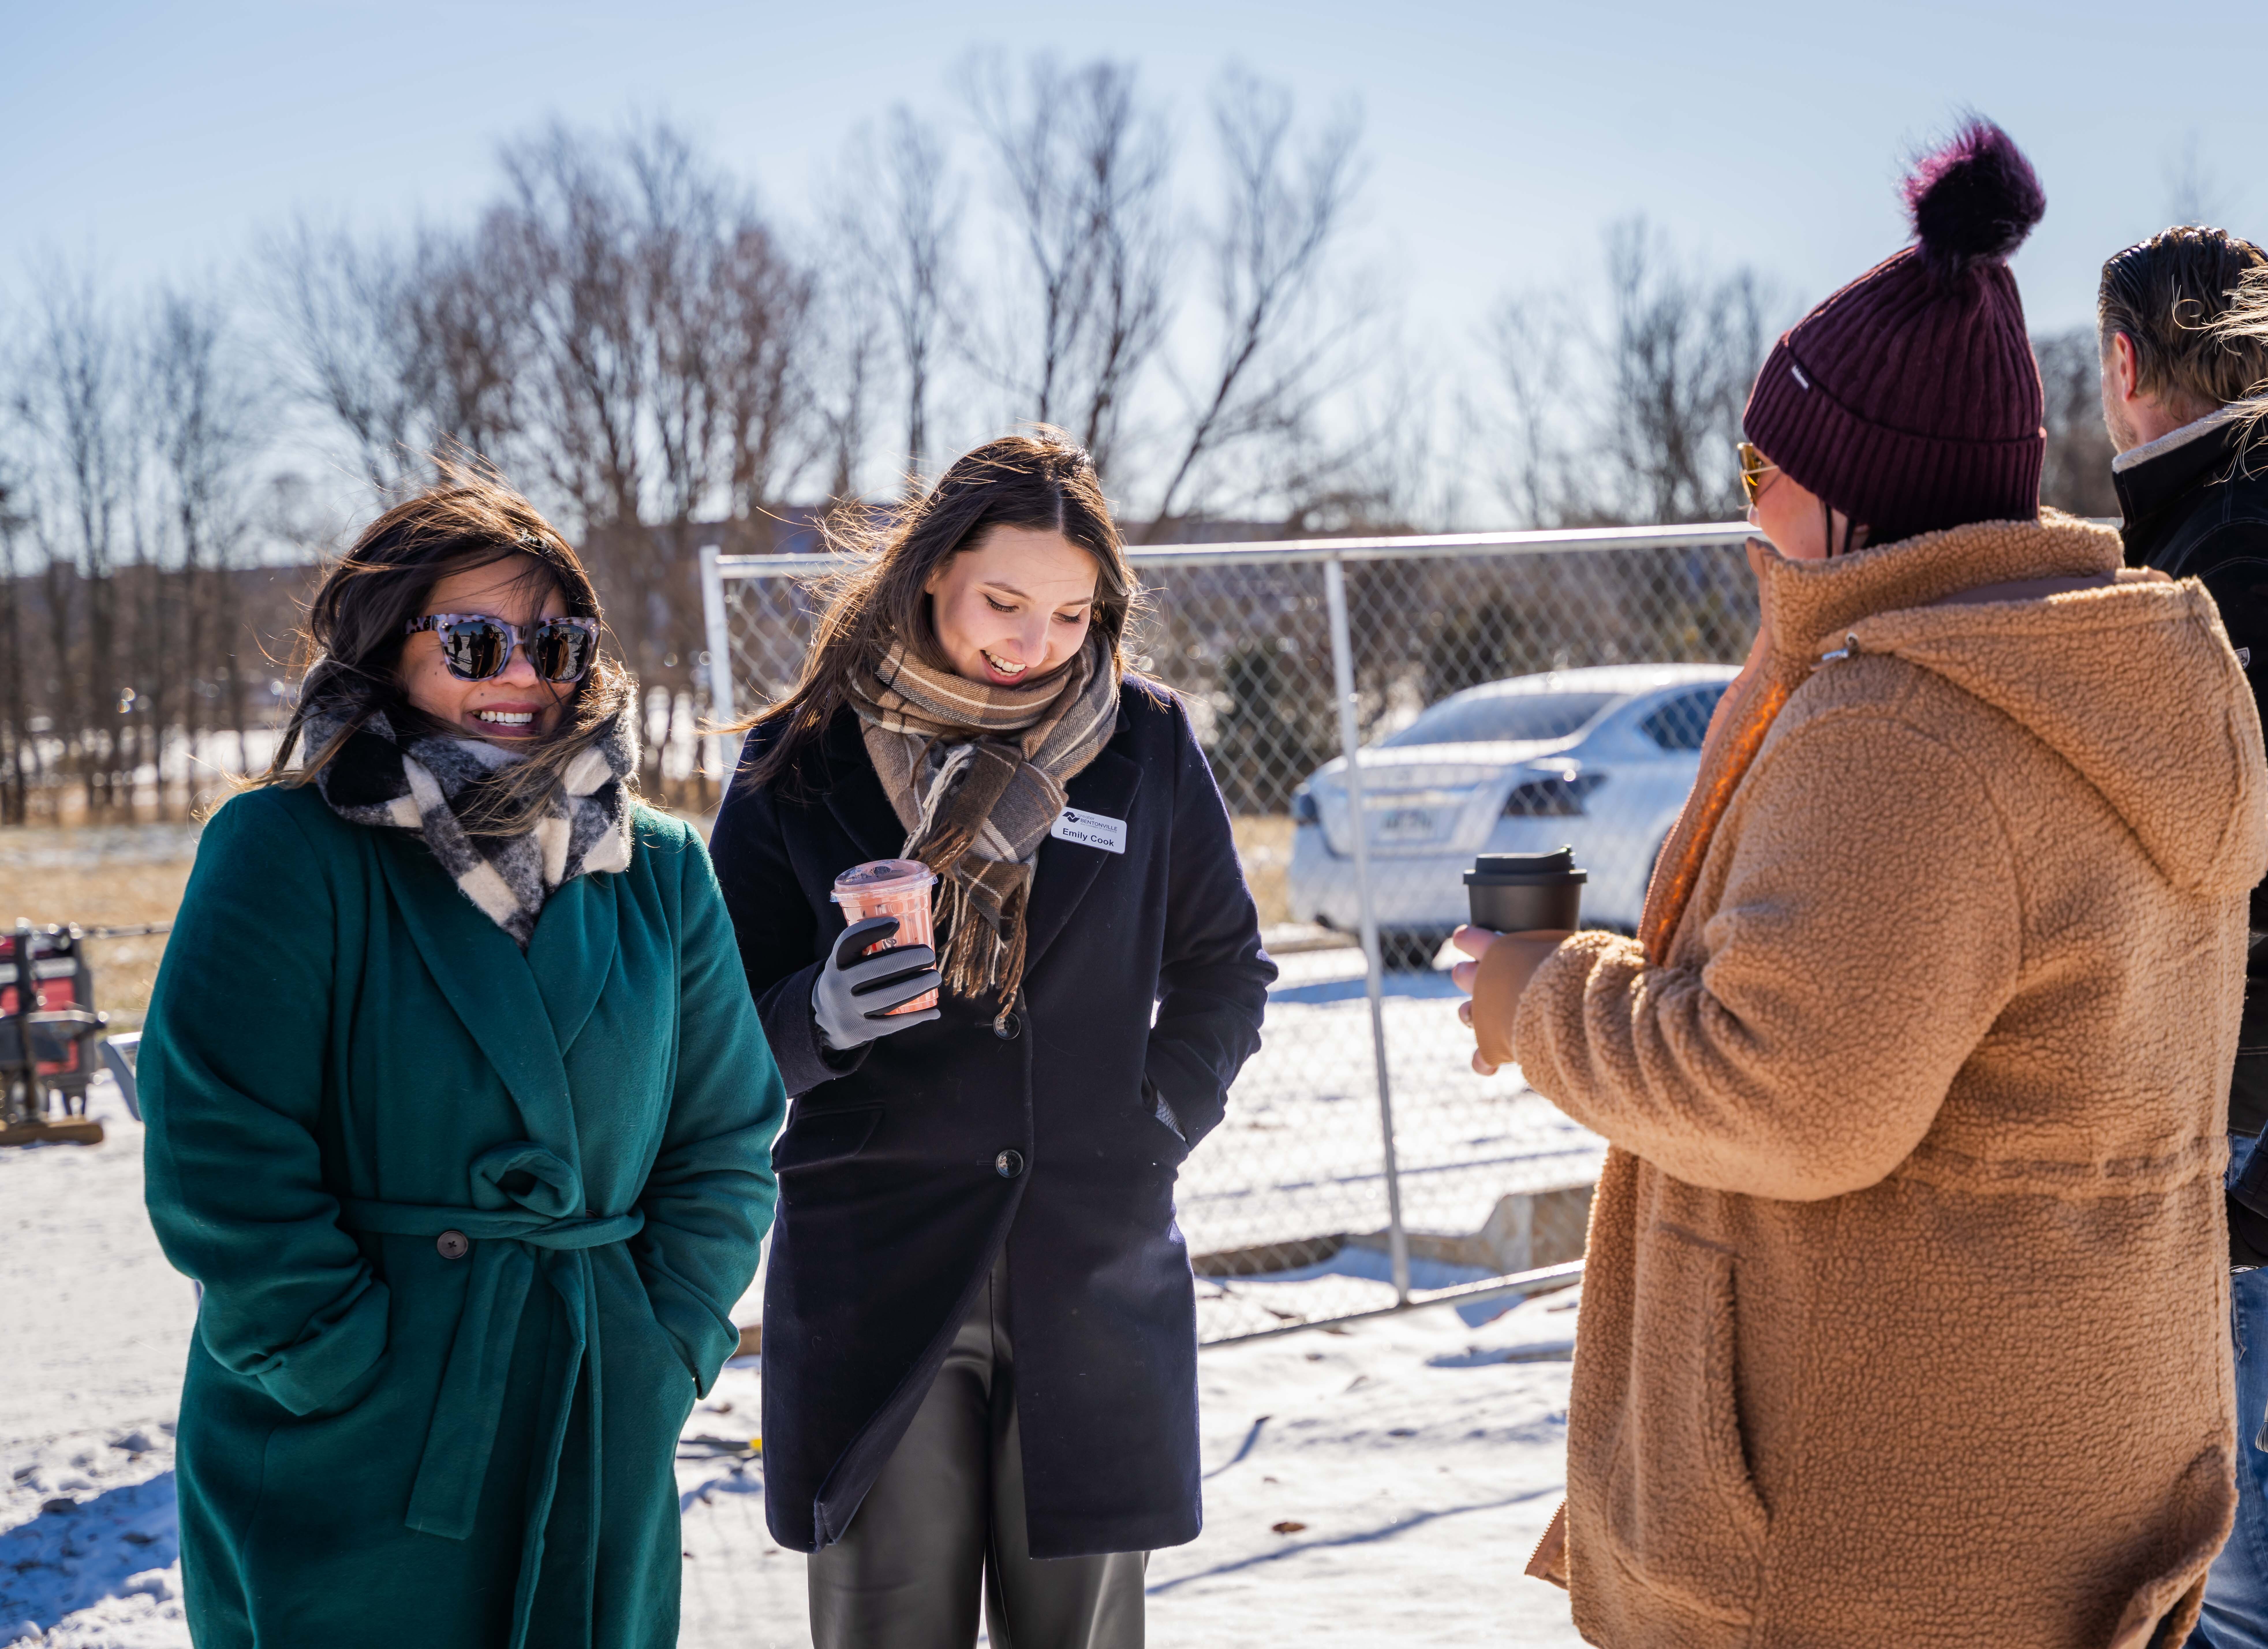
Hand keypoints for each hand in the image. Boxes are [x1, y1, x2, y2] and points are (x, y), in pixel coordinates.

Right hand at [812, 916, 941, 1050]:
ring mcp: (848, 1010)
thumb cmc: (848, 981)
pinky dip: (915, 1017)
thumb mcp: (845, 963)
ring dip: (915, 987)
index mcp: (835, 963)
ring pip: (885, 998)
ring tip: (935, 978)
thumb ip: (866, 948)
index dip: (871, 930)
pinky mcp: (861, 1031)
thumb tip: (909, 926)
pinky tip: (934, 1012)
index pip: (849, 942)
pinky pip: (892, 1024)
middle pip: (873, 970)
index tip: (896, 923)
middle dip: (905, 961)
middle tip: (929, 956)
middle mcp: (838, 986)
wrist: (824, 1021)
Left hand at [1450, 924, 1570, 1076]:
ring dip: (1471, 1014)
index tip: (1461, 938)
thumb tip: (1570, 952)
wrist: (1568, 1007)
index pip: (1474, 940)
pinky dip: (1484, 1062)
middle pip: (1463, 975)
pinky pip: (1481, 1058)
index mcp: (1500, 951)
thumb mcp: (1565, 950)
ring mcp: (1483, 1015)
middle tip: (1477, 977)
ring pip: (1465, 1013)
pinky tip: (1488, 1066)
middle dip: (1468, 976)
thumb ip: (1555, 951)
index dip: (1467, 939)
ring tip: (1481, 1016)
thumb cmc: (1575, 970)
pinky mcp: (1490, 1046)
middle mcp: (1483, 982)